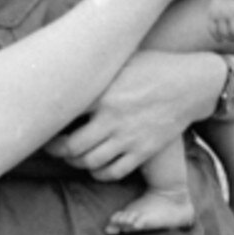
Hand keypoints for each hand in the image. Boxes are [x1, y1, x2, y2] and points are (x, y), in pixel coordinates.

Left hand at [45, 50, 214, 181]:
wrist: (191, 83)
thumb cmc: (152, 66)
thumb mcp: (121, 61)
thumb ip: (94, 69)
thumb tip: (62, 64)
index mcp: (103, 93)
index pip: (64, 114)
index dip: (47, 123)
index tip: (42, 122)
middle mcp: (114, 118)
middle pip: (72, 148)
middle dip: (57, 150)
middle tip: (52, 146)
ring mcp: (129, 137)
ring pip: (90, 163)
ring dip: (76, 163)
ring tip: (72, 156)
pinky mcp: (144, 151)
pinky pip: (114, 172)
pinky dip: (99, 173)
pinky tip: (96, 165)